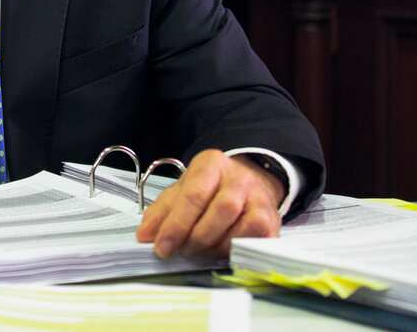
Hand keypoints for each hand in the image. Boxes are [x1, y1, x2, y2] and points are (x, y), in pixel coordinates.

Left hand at [136, 149, 282, 258]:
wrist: (250, 182)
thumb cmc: (211, 188)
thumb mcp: (182, 190)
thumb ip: (162, 211)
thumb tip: (144, 236)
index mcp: (211, 164)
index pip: (193, 195)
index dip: (176, 225)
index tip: (161, 247)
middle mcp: (239, 178)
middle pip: (220, 210)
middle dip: (195, 237)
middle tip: (180, 251)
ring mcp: (259, 199)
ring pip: (240, 228)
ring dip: (214, 247)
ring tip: (198, 252)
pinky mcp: (272, 220)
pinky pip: (255, 241)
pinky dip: (234, 251)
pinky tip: (220, 252)